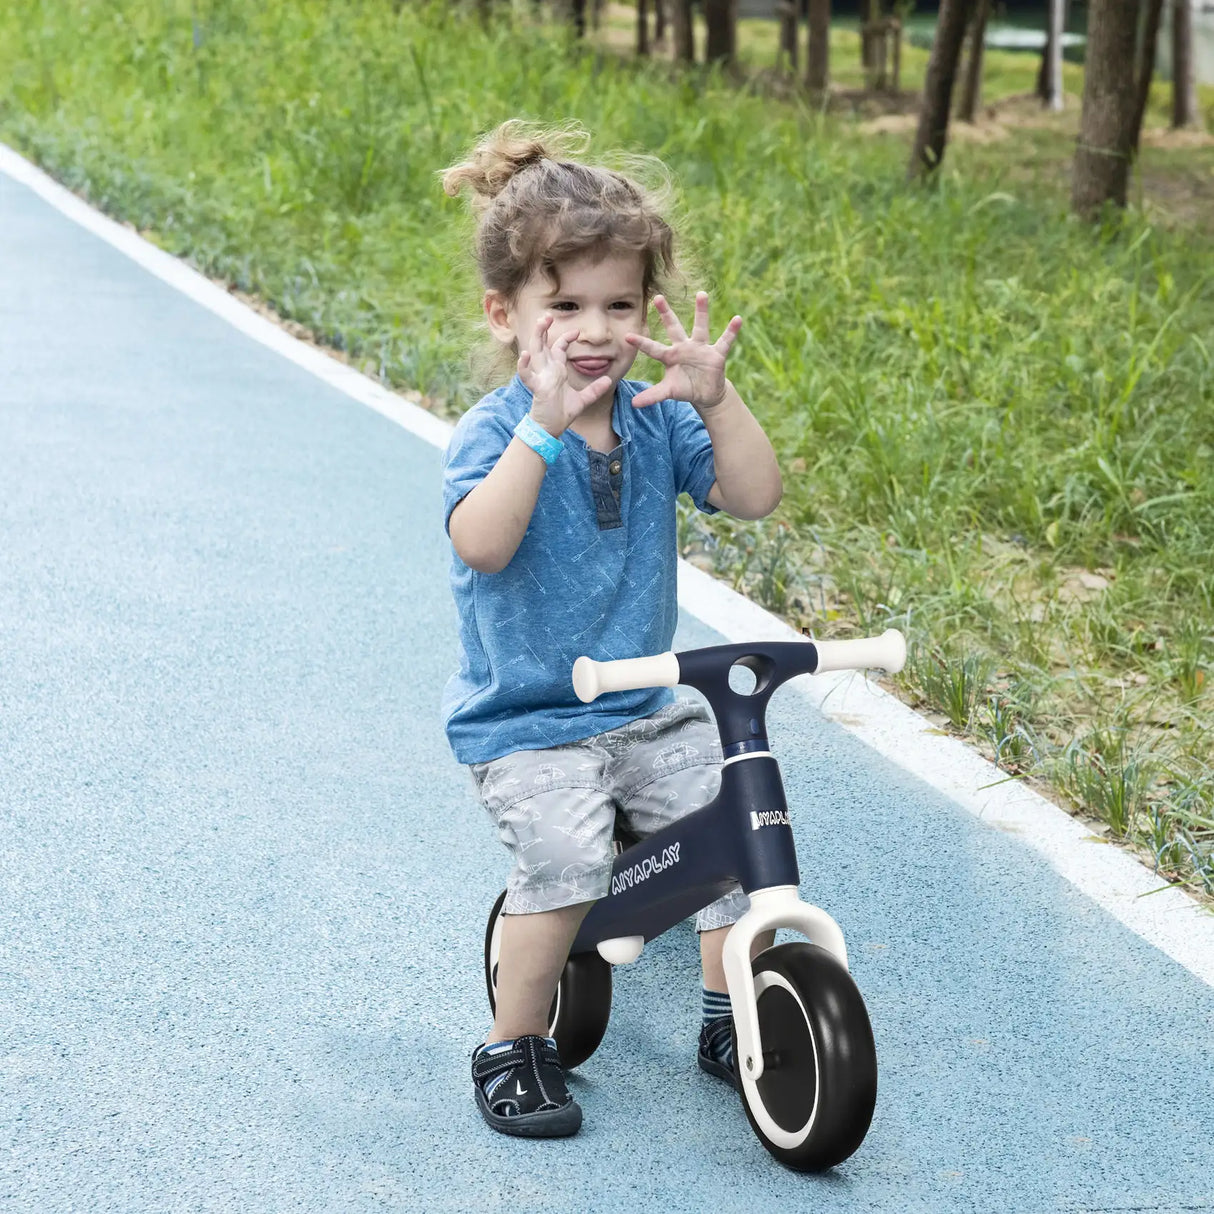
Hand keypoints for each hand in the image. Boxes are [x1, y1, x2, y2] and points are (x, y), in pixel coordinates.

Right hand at [517, 314, 613, 435]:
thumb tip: (608, 380)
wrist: (551, 428)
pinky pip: (527, 375)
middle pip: (542, 344)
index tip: (577, 331)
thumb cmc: (562, 413)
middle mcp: (547, 370)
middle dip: (544, 329)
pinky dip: (524, 366)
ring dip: (536, 338)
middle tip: (548, 315)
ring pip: (534, 353)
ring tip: (539, 324)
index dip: (565, 337)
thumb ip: (595, 389)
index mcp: (556, 370)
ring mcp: (541, 378)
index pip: (558, 347)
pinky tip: (524, 355)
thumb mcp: (583, 400)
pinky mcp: (537, 388)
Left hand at [625, 293, 741, 410]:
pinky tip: (737, 319)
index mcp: (670, 356)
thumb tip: (633, 404)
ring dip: (701, 311)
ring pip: (700, 327)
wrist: (705, 393)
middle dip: (666, 313)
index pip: (653, 348)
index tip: (627, 336)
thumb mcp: (668, 392)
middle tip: (657, 297)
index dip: (641, 343)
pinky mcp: (716, 354)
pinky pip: (725, 341)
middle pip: (674, 327)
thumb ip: (652, 396)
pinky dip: (731, 331)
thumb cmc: (684, 388)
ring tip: (701, 294)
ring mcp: (700, 348)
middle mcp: (684, 347)